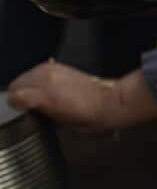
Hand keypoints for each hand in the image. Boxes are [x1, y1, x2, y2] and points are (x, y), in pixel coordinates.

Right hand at [7, 62, 156, 131]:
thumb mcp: (60, 123)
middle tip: (26, 104)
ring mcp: (53, 70)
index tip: (20, 111)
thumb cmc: (88, 118)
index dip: (15, 105)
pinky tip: (44, 86)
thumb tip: (28, 109)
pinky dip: (37, 77)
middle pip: (16, 83)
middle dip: (18, 93)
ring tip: (35, 95)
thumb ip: (40, 112)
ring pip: (25, 75)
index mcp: (45, 96)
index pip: (14, 96)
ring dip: (27, 84)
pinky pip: (38, 69)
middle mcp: (46, 79)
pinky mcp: (60, 66)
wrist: (109, 101)